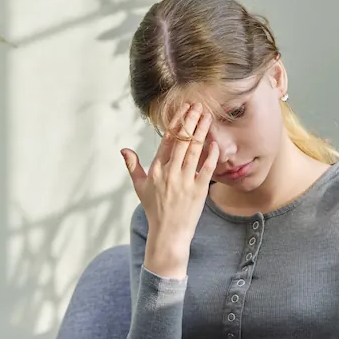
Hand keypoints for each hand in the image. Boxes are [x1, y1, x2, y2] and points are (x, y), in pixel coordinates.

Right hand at [121, 104, 220, 278]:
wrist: (168, 232)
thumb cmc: (154, 209)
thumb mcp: (140, 187)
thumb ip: (133, 166)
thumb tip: (124, 150)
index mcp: (157, 169)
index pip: (167, 140)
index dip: (177, 122)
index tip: (184, 109)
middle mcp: (171, 172)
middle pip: (182, 141)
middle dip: (191, 121)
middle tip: (199, 106)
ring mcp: (185, 181)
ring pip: (195, 150)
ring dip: (202, 131)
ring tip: (207, 116)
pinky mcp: (199, 190)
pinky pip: (207, 168)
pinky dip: (211, 154)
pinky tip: (215, 141)